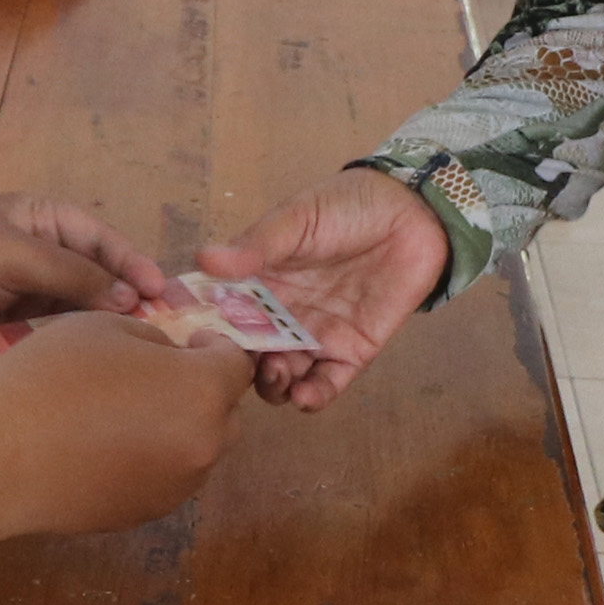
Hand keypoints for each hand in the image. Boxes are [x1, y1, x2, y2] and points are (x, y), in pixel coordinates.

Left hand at [0, 193, 168, 377]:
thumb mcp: (10, 254)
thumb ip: (73, 274)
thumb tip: (131, 298)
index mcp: (39, 220)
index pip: (102, 239)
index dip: (135, 265)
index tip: (165, 296)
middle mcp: (39, 258)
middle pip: (99, 280)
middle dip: (132, 304)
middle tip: (174, 334)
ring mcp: (26, 301)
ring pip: (82, 317)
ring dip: (110, 334)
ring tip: (151, 359)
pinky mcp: (12, 340)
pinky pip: (56, 347)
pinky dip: (79, 357)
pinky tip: (109, 375)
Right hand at [0, 309, 252, 537]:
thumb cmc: (50, 377)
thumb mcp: (106, 326)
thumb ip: (155, 339)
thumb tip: (169, 358)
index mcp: (202, 392)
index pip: (238, 366)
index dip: (217, 348)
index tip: (189, 342)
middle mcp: (203, 446)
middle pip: (225, 414)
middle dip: (202, 392)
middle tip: (157, 377)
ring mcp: (175, 488)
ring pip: (195, 450)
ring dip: (178, 428)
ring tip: (126, 414)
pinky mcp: (143, 514)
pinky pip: (163, 479)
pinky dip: (150, 461)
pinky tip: (104, 448)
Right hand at [193, 169, 449, 410]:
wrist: (413, 213)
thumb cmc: (348, 207)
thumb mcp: (297, 219)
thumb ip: (256, 245)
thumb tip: (203, 259)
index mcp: (258, 281)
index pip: (221, 313)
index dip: (204, 331)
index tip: (189, 343)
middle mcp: (280, 314)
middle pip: (247, 354)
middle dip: (239, 368)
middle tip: (240, 364)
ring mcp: (315, 336)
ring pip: (281, 376)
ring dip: (272, 385)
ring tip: (276, 375)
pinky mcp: (351, 352)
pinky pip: (327, 384)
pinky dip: (312, 397)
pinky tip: (304, 395)